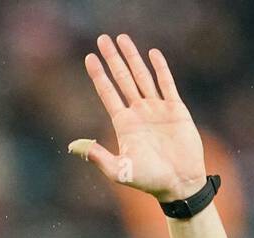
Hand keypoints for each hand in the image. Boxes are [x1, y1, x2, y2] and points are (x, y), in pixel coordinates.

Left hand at [68, 34, 207, 202]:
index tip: (89, 58)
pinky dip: (160, 68)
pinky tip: (152, 53)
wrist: (179, 183)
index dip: (98, 75)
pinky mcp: (176, 109)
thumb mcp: (119, 171)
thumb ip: (98, 157)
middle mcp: (138, 113)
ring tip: (122, 38)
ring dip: (132, 57)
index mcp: (123, 125)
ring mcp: (157, 109)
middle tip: (102, 38)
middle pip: (122, 79)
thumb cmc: (149, 181)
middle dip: (113, 58)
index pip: (107, 94)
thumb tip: (74, 146)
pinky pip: (167, 84)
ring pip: (142, 76)